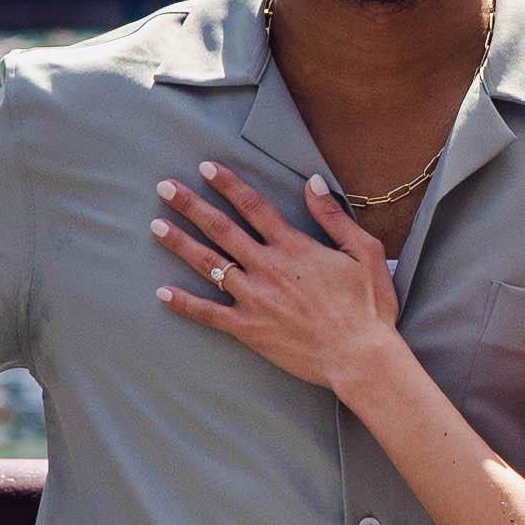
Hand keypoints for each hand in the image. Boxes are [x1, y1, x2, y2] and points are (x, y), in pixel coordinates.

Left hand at [153, 155, 407, 392]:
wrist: (359, 358)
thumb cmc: (368, 307)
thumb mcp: (364, 251)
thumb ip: (333, 216)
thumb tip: (312, 181)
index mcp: (294, 247)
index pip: (253, 206)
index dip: (228, 184)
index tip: (206, 167)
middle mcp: (267, 267)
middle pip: (221, 229)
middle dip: (191, 205)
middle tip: (165, 188)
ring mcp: (254, 298)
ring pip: (209, 265)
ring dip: (180, 243)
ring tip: (156, 225)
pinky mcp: (248, 329)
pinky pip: (208, 314)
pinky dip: (184, 304)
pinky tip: (162, 293)